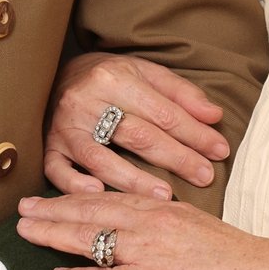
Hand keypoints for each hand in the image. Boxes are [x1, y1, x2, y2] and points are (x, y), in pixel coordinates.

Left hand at [15, 191, 268, 269]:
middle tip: (22, 209)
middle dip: (52, 210)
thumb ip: (168, 226)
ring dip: (53, 236)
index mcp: (162, 208)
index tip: (50, 195)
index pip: (108, 197)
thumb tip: (149, 230)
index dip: (74, 195)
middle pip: (89, 211)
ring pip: (89, 239)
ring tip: (26, 235)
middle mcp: (149, 224)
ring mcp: (146, 253)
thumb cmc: (237, 258)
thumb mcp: (198, 227)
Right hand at [44, 52, 230, 198]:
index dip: (194, 133)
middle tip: (205, 177)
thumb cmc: (110, 78)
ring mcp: (65, 126)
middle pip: (137, 135)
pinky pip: (57, 169)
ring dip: (134, 180)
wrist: (57, 74)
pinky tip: (98, 194)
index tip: (220, 151)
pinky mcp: (49, 146)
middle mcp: (87, 100)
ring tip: (165, 196)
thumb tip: (215, 116)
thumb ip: (180, 94)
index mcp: (114, 78)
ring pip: (101, 158)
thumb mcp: (145, 73)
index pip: (162, 112)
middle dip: (176, 158)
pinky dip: (75, 183)